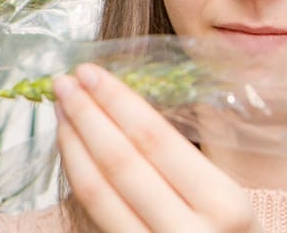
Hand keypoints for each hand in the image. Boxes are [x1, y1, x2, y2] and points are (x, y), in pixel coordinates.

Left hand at [53, 64, 261, 232]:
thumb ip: (182, 164)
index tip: (90, 72)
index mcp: (224, 205)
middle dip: (86, 115)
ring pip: (98, 192)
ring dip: (73, 144)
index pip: (156, 140)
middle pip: (121, 161)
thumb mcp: (227, 198)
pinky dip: (77, 176)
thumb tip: (119, 107)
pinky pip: (95, 214)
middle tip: (63, 81)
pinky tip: (70, 150)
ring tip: (60, 110)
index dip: (117, 101)